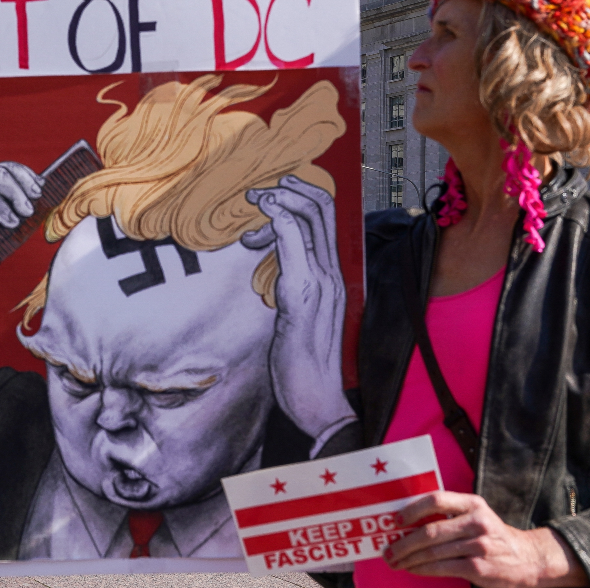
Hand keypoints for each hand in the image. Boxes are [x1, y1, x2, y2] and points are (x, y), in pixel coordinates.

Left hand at [243, 175, 353, 439]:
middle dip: (291, 188)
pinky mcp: (304, 296)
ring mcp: (323, 283)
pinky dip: (281, 221)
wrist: (317, 402)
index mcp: (334, 276)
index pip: (329, 220)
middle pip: (324, 210)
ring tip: (255, 202)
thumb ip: (293, 282)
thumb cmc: (304, 362)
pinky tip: (265, 214)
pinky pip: (297, 246)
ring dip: (281, 198)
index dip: (303, 196)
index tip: (275, 193)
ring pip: (312, 219)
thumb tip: (276, 259)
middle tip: (260, 188)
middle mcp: (334, 274)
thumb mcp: (298, 313)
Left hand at [385, 492, 588, 587]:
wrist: (527, 558)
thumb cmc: (491, 534)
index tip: (395, 520)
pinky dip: (423, 569)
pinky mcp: (479, 568)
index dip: (412, 510)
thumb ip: (450, 514)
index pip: (437, 500)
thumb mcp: (477, 515)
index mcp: (473, 503)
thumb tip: (408, 522)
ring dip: (409, 558)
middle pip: (430, 530)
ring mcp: (479, 546)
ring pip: (433, 552)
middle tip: (388, 550)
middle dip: (404, 542)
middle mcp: (477, 522)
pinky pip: (442, 568)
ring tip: (395, 561)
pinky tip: (413, 569)